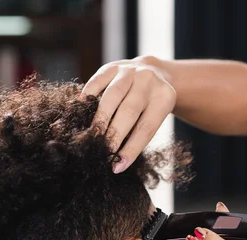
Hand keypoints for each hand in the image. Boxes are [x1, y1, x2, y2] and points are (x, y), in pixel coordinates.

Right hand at [82, 56, 175, 172]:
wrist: (153, 72)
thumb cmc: (151, 104)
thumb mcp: (155, 115)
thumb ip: (139, 131)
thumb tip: (118, 160)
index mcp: (164, 97)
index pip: (146, 128)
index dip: (131, 149)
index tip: (118, 166)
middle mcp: (148, 81)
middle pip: (129, 111)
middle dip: (115, 134)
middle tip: (103, 152)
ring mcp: (129, 71)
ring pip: (112, 96)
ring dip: (101, 118)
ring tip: (93, 136)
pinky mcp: (112, 67)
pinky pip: (97, 81)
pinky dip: (88, 97)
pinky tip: (82, 111)